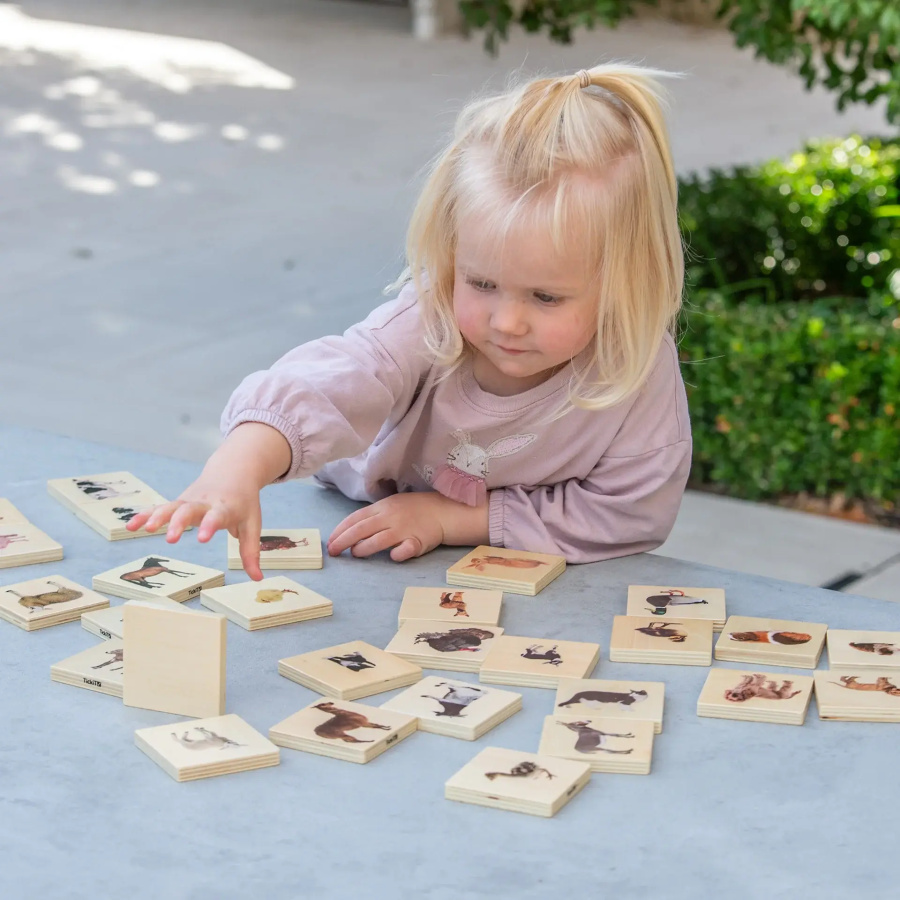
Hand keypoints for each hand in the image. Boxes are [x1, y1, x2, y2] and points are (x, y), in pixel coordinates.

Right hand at [125, 422, 291, 580]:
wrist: (234, 472)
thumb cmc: (244, 503)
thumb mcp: (252, 524)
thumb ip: (251, 552)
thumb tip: (257, 578)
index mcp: (225, 507)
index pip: (217, 516)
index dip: (210, 526)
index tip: (202, 539)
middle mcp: (205, 502)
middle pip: (189, 510)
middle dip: (178, 522)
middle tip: (170, 538)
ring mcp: (189, 500)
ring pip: (171, 506)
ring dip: (157, 516)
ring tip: (145, 529)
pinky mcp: (178, 502)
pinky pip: (159, 507)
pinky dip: (145, 515)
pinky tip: (130, 526)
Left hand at [327, 492, 488, 561]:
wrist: (442, 511)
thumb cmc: (413, 510)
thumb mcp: (391, 507)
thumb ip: (372, 517)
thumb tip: (349, 532)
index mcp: (382, 508)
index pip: (355, 518)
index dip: (340, 530)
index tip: (330, 542)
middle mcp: (390, 517)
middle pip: (362, 529)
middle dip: (344, 541)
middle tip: (333, 552)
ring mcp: (404, 529)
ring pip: (379, 540)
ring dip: (364, 548)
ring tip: (355, 554)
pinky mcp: (418, 541)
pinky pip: (405, 549)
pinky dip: (397, 554)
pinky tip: (392, 557)